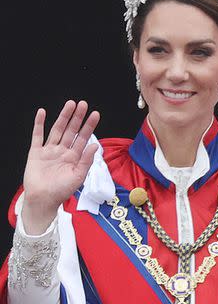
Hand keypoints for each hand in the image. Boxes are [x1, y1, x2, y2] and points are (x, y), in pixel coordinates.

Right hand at [21, 100, 99, 234]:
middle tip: (83, 104)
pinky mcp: (36, 153)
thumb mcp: (78, 176)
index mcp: (74, 157)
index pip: (83, 138)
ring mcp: (49, 150)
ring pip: (57, 130)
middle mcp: (62, 151)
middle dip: (77, 117)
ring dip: (63, 117)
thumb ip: (87, 160)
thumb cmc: (61, 191)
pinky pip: (37, 136)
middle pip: (71, 130)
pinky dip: (39, 124)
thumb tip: (95, 145)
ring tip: (70, 104)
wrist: (43, 200)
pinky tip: (42, 112)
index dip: (89, 126)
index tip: (95, 114)